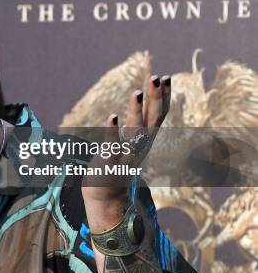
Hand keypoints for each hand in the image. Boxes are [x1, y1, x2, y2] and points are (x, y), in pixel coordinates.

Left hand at [82, 74, 170, 205]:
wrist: (106, 195)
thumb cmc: (118, 161)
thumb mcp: (132, 140)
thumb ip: (138, 122)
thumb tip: (144, 100)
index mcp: (145, 138)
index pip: (159, 115)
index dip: (164, 97)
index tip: (166, 77)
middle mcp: (140, 146)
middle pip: (152, 119)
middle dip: (155, 99)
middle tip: (155, 77)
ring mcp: (127, 155)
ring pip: (136, 131)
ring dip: (136, 111)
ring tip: (136, 91)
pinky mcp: (111, 163)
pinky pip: (113, 146)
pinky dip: (113, 131)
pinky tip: (112, 116)